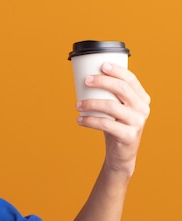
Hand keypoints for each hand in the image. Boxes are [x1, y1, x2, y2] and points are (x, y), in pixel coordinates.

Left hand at [76, 63, 150, 177]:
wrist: (121, 154)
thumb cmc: (115, 127)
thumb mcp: (117, 110)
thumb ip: (110, 97)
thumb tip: (86, 80)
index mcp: (142, 99)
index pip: (131, 80)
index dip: (117, 71)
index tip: (101, 65)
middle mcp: (143, 108)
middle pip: (121, 89)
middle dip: (102, 82)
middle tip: (85, 80)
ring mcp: (137, 122)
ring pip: (111, 106)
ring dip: (91, 103)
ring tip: (77, 105)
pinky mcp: (128, 135)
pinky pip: (106, 124)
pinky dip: (90, 121)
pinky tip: (79, 120)